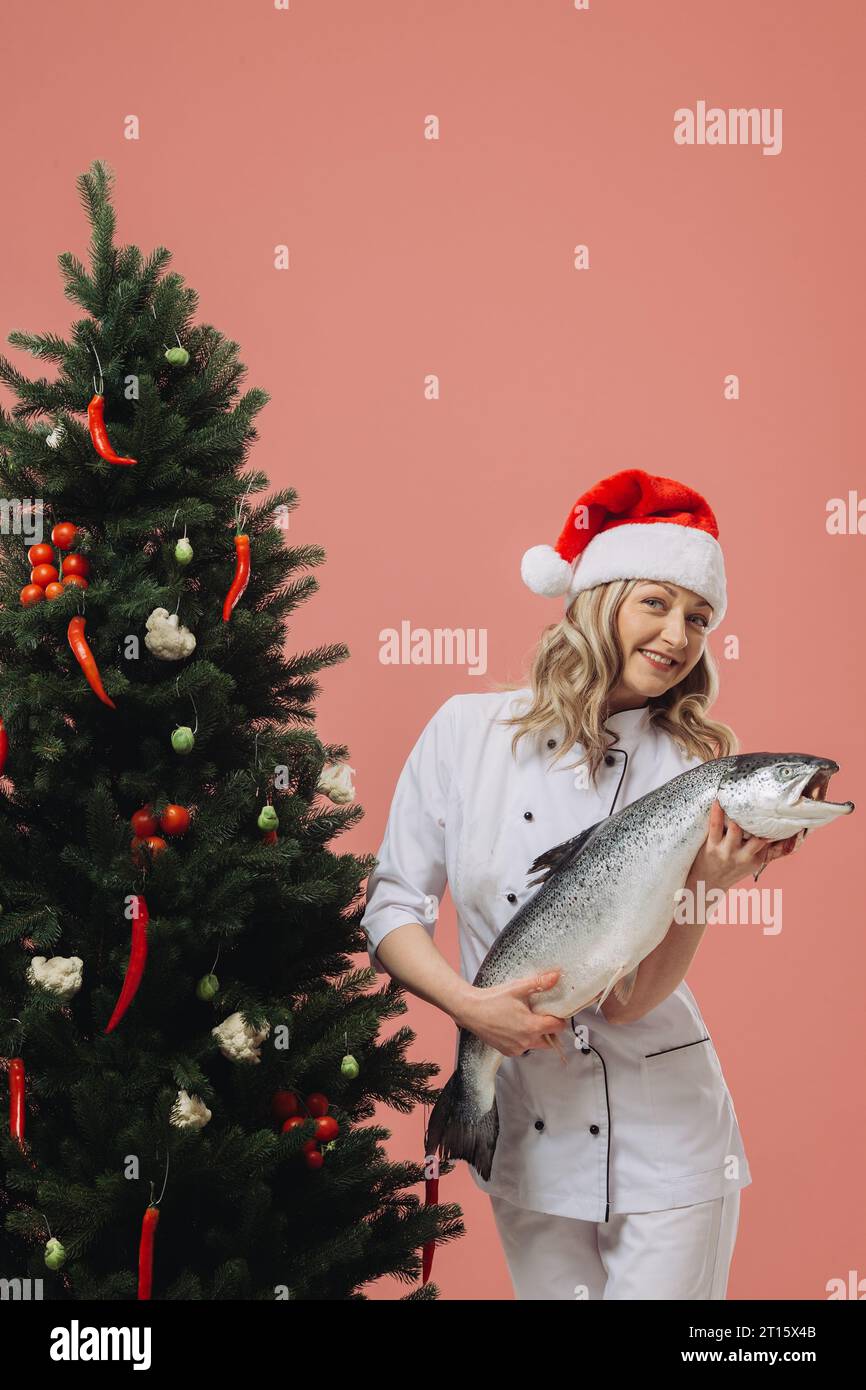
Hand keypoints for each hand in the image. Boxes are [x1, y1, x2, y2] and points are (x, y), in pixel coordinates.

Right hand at [454, 969, 568, 1058]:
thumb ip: (539, 983)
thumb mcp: (517, 988)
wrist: (470, 1011)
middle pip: (550, 1039)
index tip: (553, 1011)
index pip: (558, 1027)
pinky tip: (515, 1027)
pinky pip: (523, 1048)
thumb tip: (556, 976)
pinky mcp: (507, 1052)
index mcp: (532, 1027)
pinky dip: (523, 1040)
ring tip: (526, 1019)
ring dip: (536, 1035)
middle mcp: (526, 1042)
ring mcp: (517, 1049)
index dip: (559, 1018)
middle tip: (541, 1015)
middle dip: (549, 1029)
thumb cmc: (493, 999)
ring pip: (536, 1044)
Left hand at [688, 799, 805, 893]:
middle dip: (764, 821)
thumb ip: (772, 850)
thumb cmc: (733, 868)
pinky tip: (719, 800)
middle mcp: (744, 856)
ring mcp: (727, 850)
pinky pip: (715, 826)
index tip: (786, 812)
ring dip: (741, 813)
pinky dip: (717, 812)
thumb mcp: (754, 863)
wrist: (707, 883)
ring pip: (737, 829)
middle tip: (768, 801)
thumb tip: (794, 835)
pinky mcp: (712, 846)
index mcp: (757, 859)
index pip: (772, 842)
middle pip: (760, 838)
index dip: (779, 828)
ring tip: (743, 796)